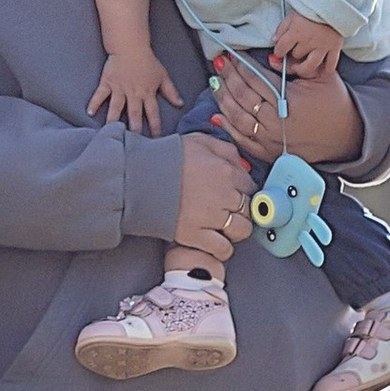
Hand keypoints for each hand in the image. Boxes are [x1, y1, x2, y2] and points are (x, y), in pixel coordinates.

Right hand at [88, 46, 181, 132]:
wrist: (130, 46)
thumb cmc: (147, 61)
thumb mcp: (162, 76)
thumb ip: (171, 91)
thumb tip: (180, 103)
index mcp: (147, 93)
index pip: (153, 113)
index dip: (155, 126)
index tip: (156, 140)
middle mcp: (133, 93)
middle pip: (134, 114)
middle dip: (134, 129)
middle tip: (132, 144)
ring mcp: (119, 89)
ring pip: (116, 107)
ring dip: (114, 120)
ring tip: (111, 134)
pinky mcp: (107, 83)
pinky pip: (100, 95)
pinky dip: (95, 103)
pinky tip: (90, 113)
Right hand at [172, 128, 255, 268]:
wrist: (139, 177)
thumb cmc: (167, 157)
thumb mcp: (199, 141)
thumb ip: (225, 150)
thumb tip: (242, 164)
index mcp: (227, 171)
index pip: (250, 186)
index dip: (242, 190)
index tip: (233, 194)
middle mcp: (224, 195)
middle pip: (248, 208)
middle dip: (239, 209)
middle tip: (225, 210)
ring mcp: (211, 217)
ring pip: (242, 230)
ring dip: (235, 229)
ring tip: (222, 227)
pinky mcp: (197, 235)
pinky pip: (223, 249)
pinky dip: (222, 249)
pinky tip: (215, 242)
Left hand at [208, 49, 369, 173]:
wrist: (346, 136)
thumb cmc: (334, 102)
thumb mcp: (321, 76)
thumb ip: (298, 64)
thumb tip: (272, 57)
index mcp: (289, 99)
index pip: (256, 78)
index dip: (240, 65)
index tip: (231, 54)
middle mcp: (276, 120)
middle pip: (243, 95)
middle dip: (228, 77)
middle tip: (219, 63)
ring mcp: (271, 139)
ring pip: (238, 117)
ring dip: (223, 99)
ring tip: (215, 83)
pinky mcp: (269, 152)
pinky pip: (242, 139)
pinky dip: (228, 127)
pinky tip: (217, 113)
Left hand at [267, 9, 345, 83]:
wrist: (333, 1)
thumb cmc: (312, 7)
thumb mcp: (292, 14)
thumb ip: (282, 28)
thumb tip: (274, 41)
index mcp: (296, 32)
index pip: (281, 48)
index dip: (278, 52)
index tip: (279, 52)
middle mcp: (308, 41)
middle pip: (296, 56)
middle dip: (293, 55)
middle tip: (293, 53)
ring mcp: (322, 46)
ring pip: (310, 66)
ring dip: (303, 68)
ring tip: (300, 68)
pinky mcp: (335, 47)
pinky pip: (330, 65)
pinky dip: (325, 70)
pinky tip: (320, 70)